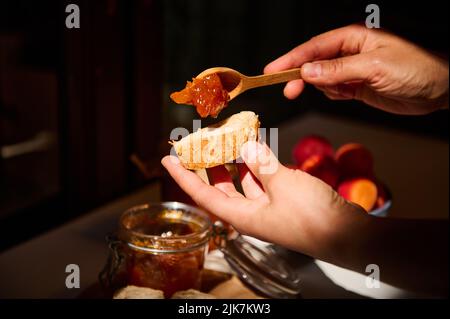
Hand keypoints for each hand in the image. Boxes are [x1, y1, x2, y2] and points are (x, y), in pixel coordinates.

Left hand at [162, 142, 448, 294]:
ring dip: (233, 164)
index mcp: (242, 216)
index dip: (184, 177)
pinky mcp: (283, 203)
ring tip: (226, 142)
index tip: (167, 160)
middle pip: (219, 190)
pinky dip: (257, 166)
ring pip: (241, 184)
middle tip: (199, 146)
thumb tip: (246, 145)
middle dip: (207, 168)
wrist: (348, 235)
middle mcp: (250, 214)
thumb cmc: (313, 216)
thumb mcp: (284, 184)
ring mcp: (267, 209)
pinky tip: (257, 150)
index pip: (203, 195)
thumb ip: (262, 162)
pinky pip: (262, 182)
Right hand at [264, 24, 448, 114]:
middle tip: (288, 92)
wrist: (438, 89)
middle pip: (313, 63)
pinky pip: (333, 91)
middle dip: (300, 77)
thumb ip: (337, 70)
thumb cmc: (415, 68)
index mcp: (352, 38)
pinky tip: (347, 95)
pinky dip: (334, 95)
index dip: (290, 59)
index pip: (313, 47)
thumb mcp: (373, 67)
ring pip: (321, 79)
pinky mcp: (356, 86)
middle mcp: (348, 52)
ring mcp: (351, 70)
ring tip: (344, 92)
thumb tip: (307, 72)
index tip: (272, 71)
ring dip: (323, 88)